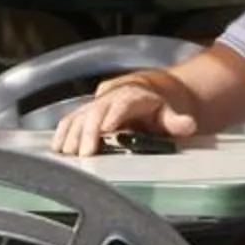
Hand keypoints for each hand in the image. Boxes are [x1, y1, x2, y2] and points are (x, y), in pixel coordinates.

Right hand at [51, 77, 198, 156]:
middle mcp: (110, 98)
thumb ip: (176, 121)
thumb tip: (188, 125)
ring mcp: (96, 104)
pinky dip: (62, 133)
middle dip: (89, 131)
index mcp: (132, 96)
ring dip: (72, 134)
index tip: (108, 128)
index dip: (115, 114)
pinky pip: (70, 120)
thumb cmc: (155, 107)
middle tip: (85, 152)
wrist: (143, 90)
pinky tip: (57, 148)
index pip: (123, 103)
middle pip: (96, 111)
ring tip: (68, 153)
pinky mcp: (85, 112)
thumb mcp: (168, 112)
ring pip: (80, 116)